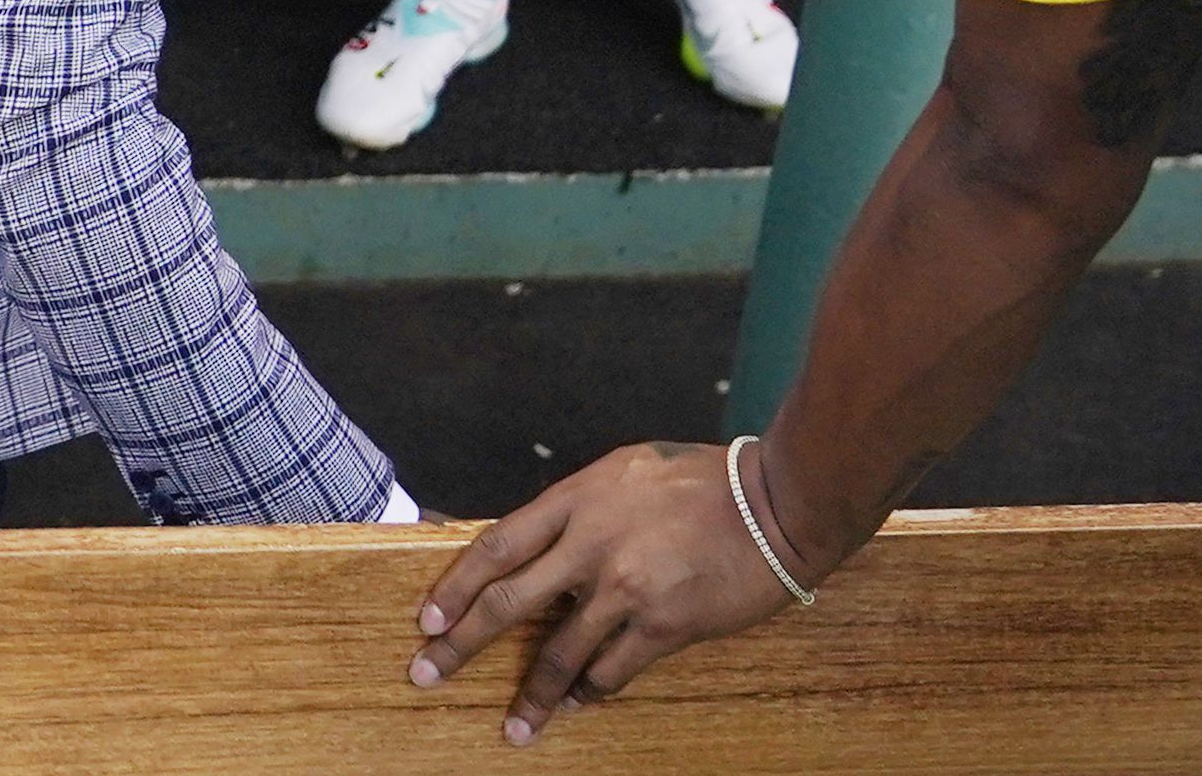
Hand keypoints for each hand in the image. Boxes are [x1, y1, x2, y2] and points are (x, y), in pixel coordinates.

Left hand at [408, 441, 803, 744]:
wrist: (775, 504)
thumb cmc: (702, 481)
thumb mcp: (625, 472)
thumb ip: (579, 508)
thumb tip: (538, 546)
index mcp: (578, 497)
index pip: (498, 544)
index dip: (456, 585)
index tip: (426, 617)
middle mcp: (591, 543)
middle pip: (508, 601)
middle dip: (461, 643)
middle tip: (426, 672)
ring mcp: (626, 587)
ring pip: (559, 653)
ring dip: (532, 695)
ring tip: (513, 728)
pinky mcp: (664, 625)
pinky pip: (612, 671)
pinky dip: (590, 692)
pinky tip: (577, 705)